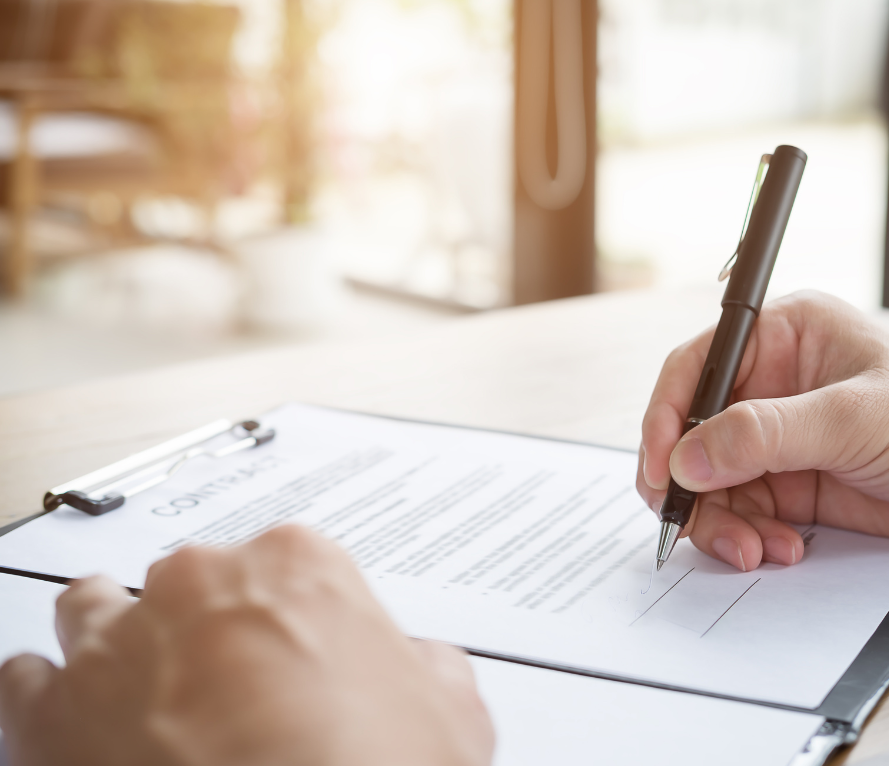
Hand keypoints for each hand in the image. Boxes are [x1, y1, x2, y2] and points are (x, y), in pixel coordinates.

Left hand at [0, 526, 493, 765]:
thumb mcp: (448, 710)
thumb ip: (427, 665)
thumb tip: (426, 668)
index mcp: (296, 566)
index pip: (283, 563)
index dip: (286, 612)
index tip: (289, 647)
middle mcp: (200, 585)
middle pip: (184, 580)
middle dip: (198, 622)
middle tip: (224, 682)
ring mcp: (118, 643)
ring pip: (93, 609)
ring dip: (110, 642)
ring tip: (136, 687)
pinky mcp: (49, 714)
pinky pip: (23, 679)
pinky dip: (44, 698)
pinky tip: (77, 723)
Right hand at [637, 291, 888, 570]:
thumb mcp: (855, 418)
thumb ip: (766, 435)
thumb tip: (687, 458)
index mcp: (779, 337)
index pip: (693, 369)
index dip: (664, 417)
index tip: (659, 468)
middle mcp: (767, 385)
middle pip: (688, 433)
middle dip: (687, 484)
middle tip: (687, 522)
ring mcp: (776, 439)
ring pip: (707, 482)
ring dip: (718, 521)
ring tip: (753, 548)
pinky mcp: (790, 484)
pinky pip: (738, 512)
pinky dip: (745, 536)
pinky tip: (780, 548)